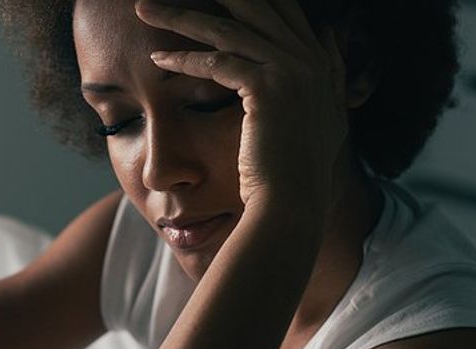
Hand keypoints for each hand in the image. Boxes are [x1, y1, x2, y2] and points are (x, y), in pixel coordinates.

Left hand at [135, 0, 349, 216]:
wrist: (293, 202)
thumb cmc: (296, 170)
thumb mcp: (325, 114)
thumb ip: (329, 71)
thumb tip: (329, 34)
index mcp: (321, 62)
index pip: (283, 9)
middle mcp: (310, 59)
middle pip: (256, 6)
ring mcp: (292, 70)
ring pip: (226, 29)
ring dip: (179, 16)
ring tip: (145, 10)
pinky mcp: (268, 88)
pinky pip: (216, 63)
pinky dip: (183, 59)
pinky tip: (158, 58)